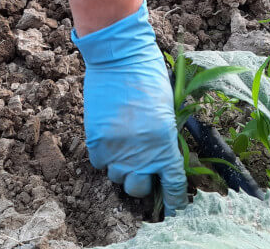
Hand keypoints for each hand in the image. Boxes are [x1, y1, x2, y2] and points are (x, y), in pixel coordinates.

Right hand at [72, 3, 187, 215]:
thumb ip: (164, 139)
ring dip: (122, 168)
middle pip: (138, 189)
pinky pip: (100, 163)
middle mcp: (141, 153)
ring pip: (117, 177)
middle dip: (142, 183)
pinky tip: (111, 139)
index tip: (173, 211)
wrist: (120, 57)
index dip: (173, 201)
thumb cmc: (149, 77)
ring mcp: (116, 149)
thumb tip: (159, 160)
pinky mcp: (96, 141)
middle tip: (142, 169)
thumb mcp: (167, 110)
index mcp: (164, 143)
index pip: (172, 184)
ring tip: (125, 147)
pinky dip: (106, 156)